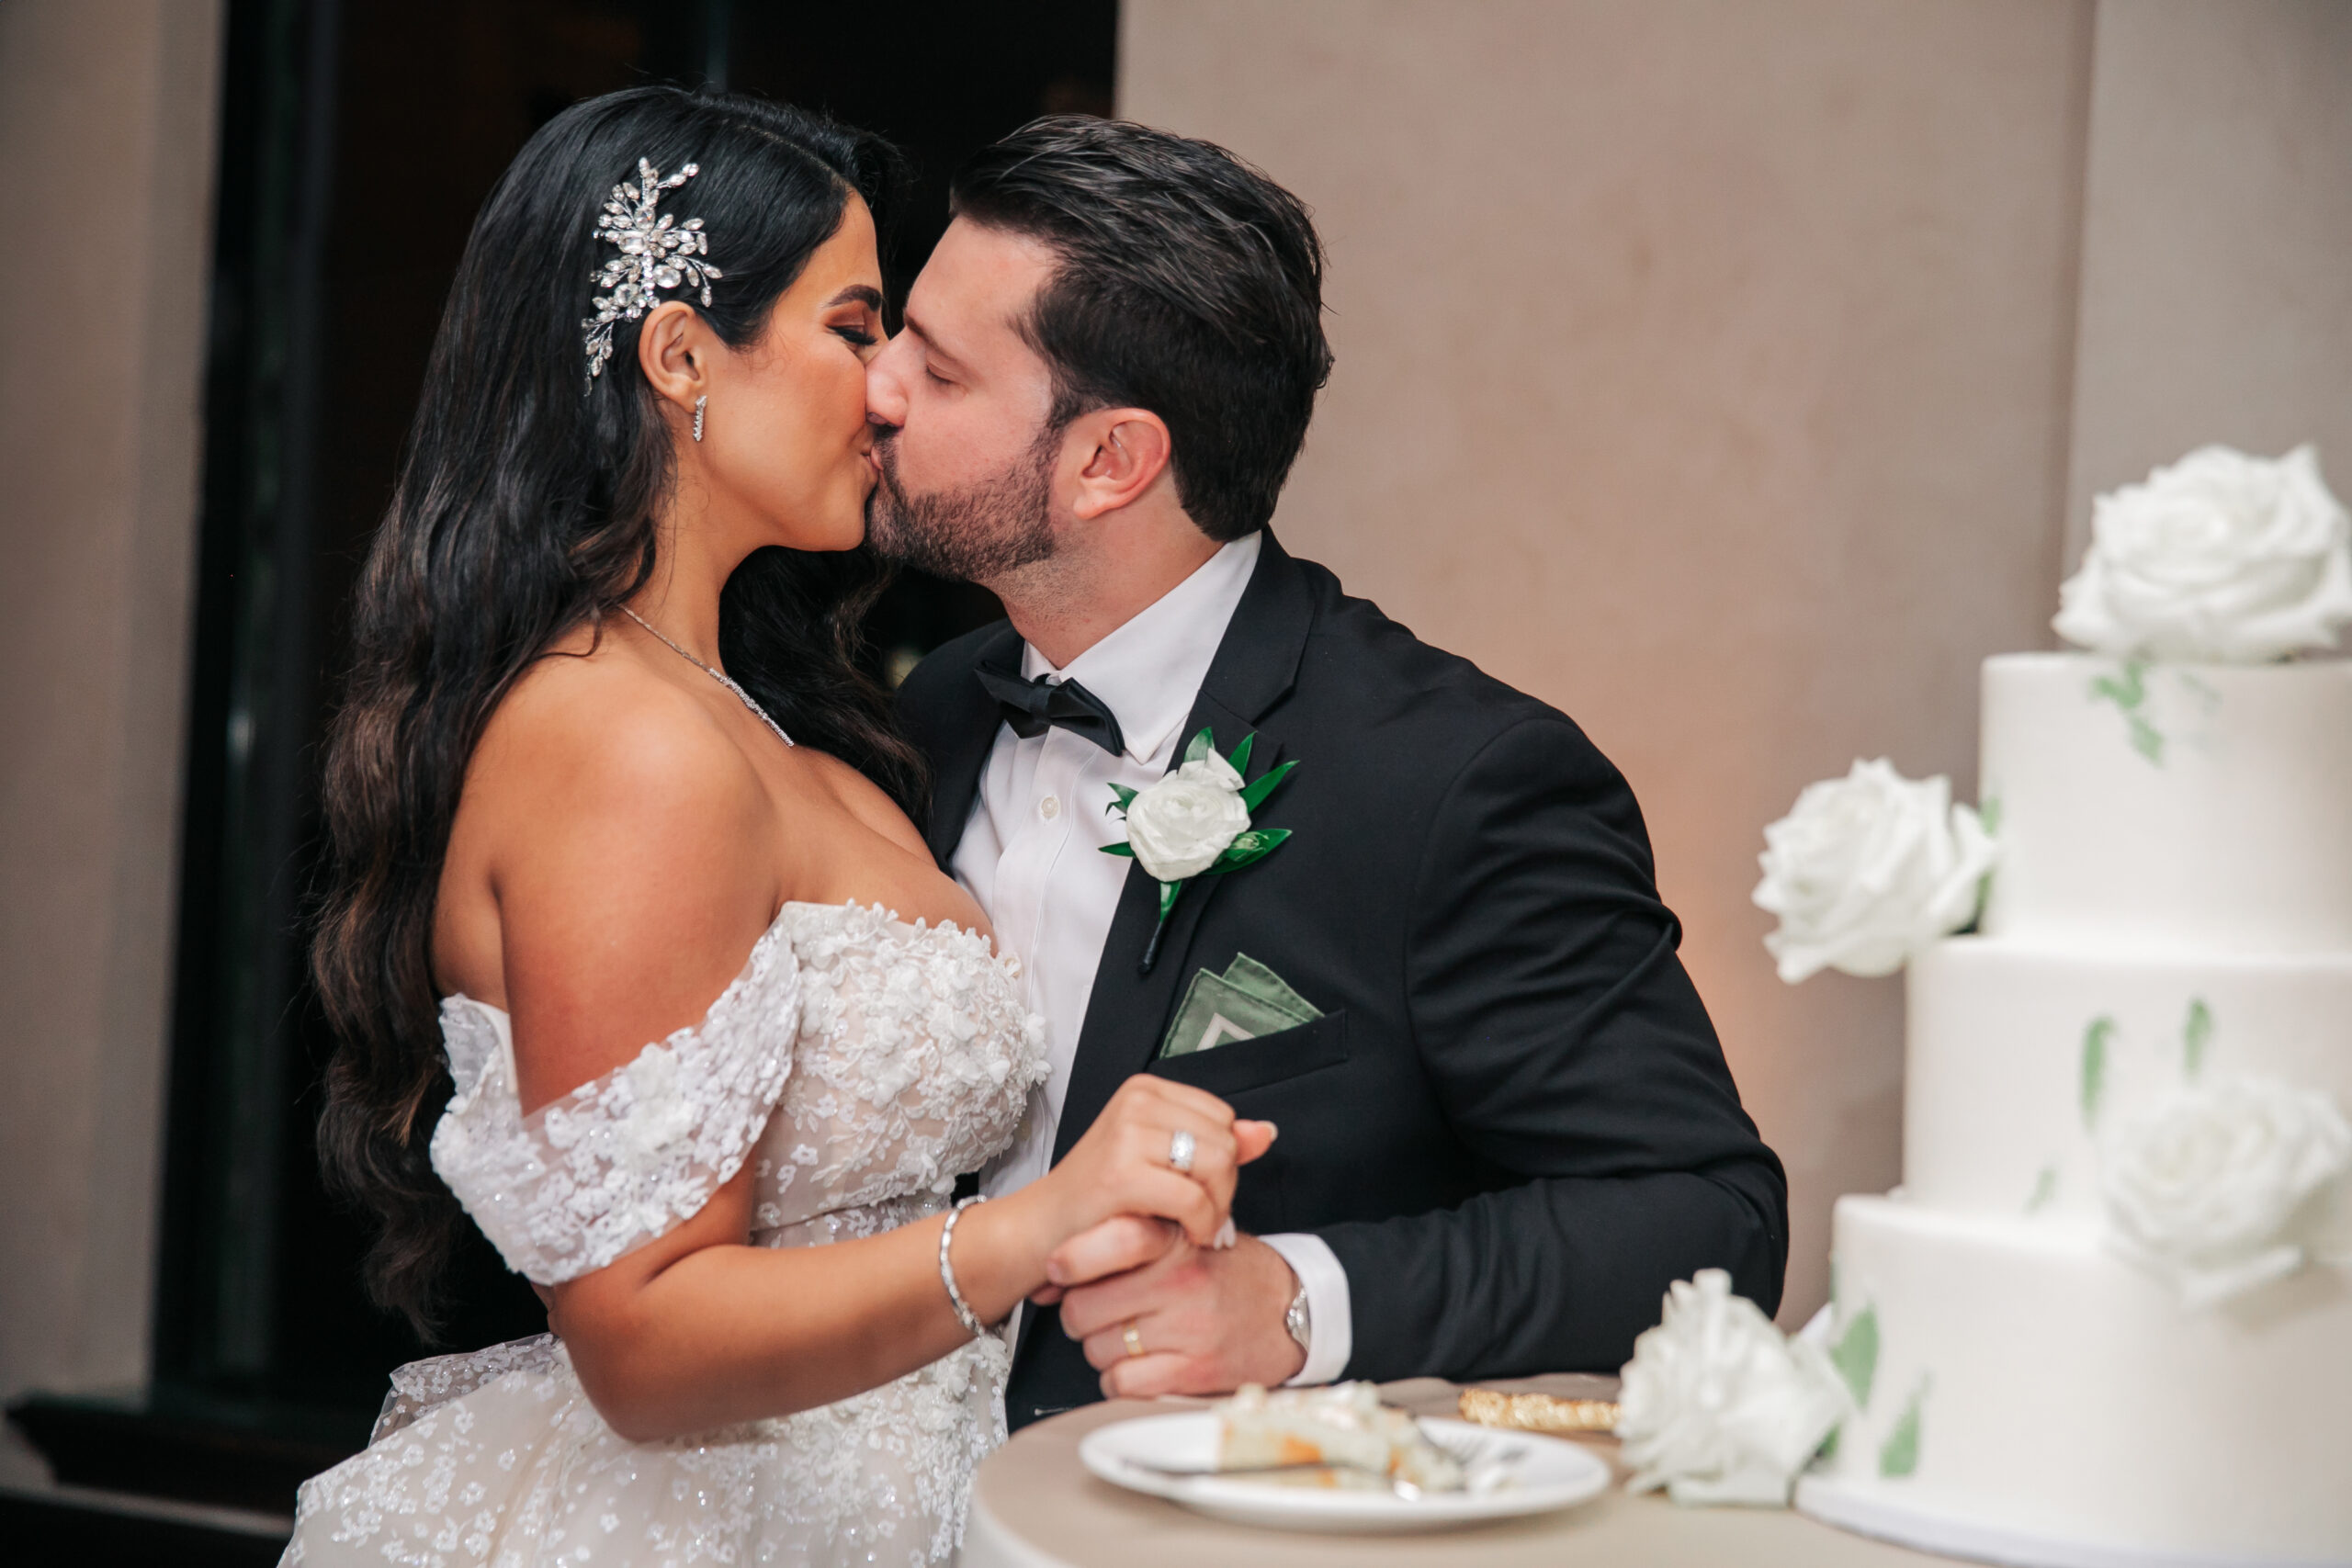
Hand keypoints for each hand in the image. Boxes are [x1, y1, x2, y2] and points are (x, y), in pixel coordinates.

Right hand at [1034, 1075, 1276, 1250]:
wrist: (1041, 1232)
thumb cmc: (1100, 1200)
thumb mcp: (1162, 1163)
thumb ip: (1217, 1144)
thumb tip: (1267, 1131)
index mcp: (1144, 1090)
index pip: (1223, 1118)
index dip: (1223, 1161)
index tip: (1200, 1192)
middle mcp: (1136, 1101)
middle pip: (1226, 1141)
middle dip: (1223, 1188)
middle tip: (1199, 1218)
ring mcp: (1127, 1134)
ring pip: (1217, 1166)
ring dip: (1215, 1208)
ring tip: (1192, 1227)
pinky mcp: (1121, 1174)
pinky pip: (1194, 1199)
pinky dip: (1200, 1225)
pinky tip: (1183, 1236)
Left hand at [1052, 1221, 1307, 1397]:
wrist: (1292, 1309)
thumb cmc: (1228, 1273)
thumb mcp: (1186, 1235)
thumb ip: (1128, 1240)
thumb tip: (1052, 1267)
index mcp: (1176, 1239)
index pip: (1107, 1240)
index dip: (1069, 1261)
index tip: (1057, 1270)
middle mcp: (1181, 1280)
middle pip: (1083, 1306)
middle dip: (1082, 1315)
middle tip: (1100, 1313)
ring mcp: (1188, 1327)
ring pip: (1097, 1348)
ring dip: (1102, 1349)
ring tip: (1129, 1338)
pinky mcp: (1196, 1370)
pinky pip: (1122, 1383)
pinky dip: (1120, 1381)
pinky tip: (1138, 1367)